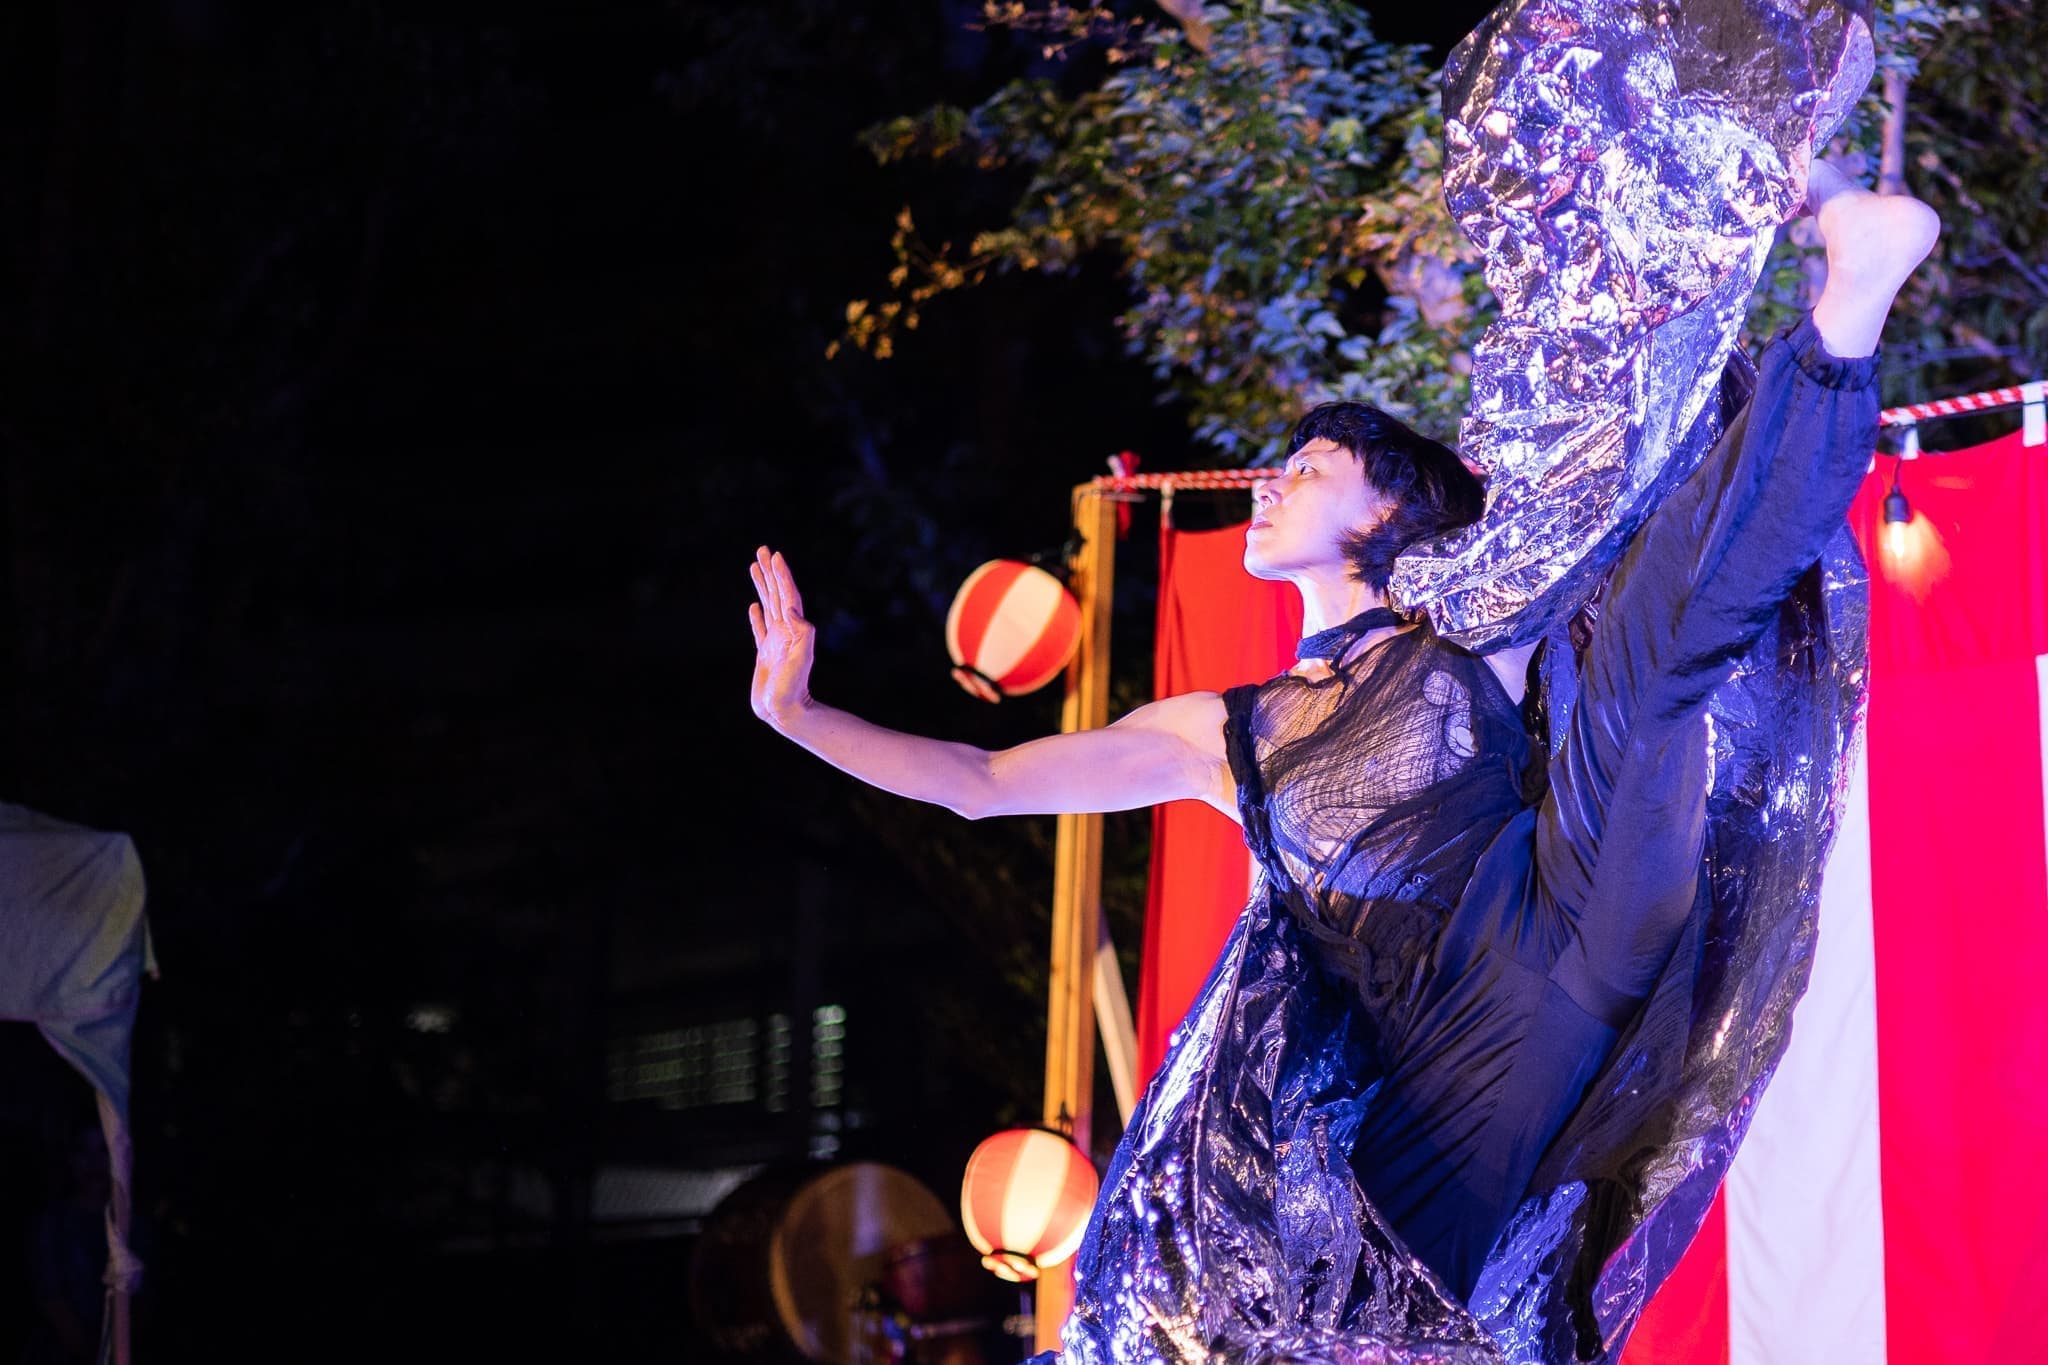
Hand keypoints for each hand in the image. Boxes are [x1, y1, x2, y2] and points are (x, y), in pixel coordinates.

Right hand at [749, 545, 815, 729]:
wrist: (787, 712)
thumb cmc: (794, 688)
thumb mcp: (802, 658)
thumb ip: (803, 633)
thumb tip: (792, 610)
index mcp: (792, 629)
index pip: (787, 595)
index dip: (781, 574)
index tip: (774, 555)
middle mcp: (785, 631)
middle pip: (776, 594)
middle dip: (769, 572)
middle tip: (762, 550)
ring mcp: (775, 642)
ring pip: (767, 606)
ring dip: (762, 587)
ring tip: (754, 568)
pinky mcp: (765, 655)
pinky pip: (760, 630)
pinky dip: (757, 616)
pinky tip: (753, 607)